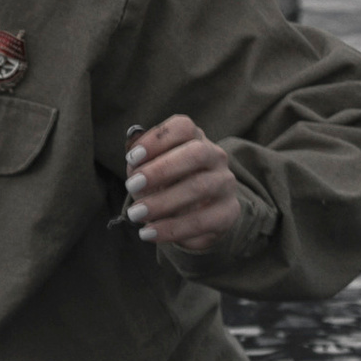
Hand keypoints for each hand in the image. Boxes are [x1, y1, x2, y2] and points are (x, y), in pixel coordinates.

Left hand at [123, 114, 243, 257]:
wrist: (199, 217)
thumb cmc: (169, 186)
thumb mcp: (151, 172)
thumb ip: (140, 164)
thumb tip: (134, 161)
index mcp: (195, 139)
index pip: (183, 127)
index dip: (157, 139)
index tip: (133, 157)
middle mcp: (215, 157)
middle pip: (196, 153)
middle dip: (161, 170)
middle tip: (131, 185)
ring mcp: (225, 184)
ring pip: (200, 187)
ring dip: (163, 202)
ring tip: (136, 214)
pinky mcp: (228, 213)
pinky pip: (202, 220)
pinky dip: (172, 228)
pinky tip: (149, 233)